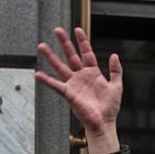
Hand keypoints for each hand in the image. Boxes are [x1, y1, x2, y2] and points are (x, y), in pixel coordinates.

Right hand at [35, 27, 122, 153]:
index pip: (86, 53)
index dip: (82, 41)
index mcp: (93, 73)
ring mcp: (74, 84)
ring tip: (42, 46)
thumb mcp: (116, 86)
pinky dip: (46, 80)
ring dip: (51, 56)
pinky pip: (55, 85)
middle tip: (57, 30)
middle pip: (71, 56)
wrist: (104, 122)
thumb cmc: (110, 108)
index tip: (77, 30)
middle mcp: (81, 77)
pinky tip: (38, 74)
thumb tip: (114, 55)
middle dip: (64, 43)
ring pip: (60, 67)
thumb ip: (116, 70)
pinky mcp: (69, 94)